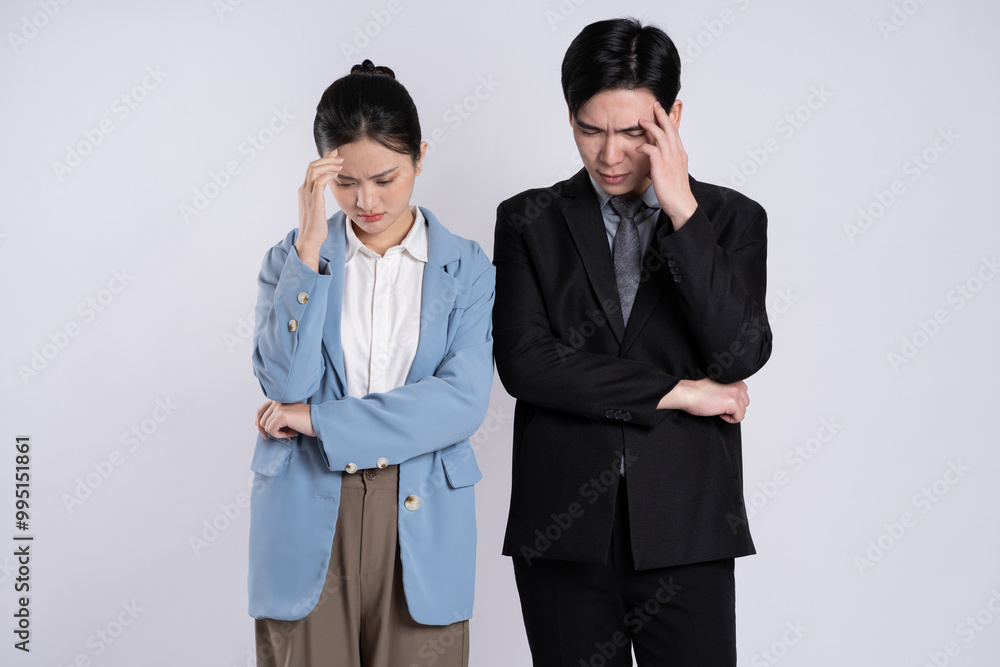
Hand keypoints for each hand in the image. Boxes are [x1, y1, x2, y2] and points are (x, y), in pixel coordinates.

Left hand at [255, 400, 315, 438]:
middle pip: (261, 421)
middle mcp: (277, 401)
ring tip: (291, 431)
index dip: (259, 424)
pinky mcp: (281, 415)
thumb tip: (256, 423)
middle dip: (271, 431)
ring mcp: (278, 407)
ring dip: (278, 433)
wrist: (320, 421)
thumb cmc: (307, 420)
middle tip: (285, 433)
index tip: (264, 433)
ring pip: (266, 427)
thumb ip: (273, 416)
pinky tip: (292, 432)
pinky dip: (281, 435)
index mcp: (278, 399)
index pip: (260, 411)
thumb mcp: (288, 415)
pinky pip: (272, 431)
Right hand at [296, 149, 342, 269]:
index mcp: (304, 191)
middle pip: (312, 166)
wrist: (310, 240)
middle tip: (339, 156)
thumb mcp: (317, 207)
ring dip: (328, 164)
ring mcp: (307, 195)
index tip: (335, 156)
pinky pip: (319, 182)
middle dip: (326, 158)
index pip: (312, 169)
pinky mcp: (314, 201)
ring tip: (340, 163)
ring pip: (314, 171)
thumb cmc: (316, 226)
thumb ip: (319, 196)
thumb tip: (328, 189)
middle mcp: (304, 190)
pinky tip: (337, 175)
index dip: (323, 160)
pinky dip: (328, 175)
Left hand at [636, 101, 697, 228]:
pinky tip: (638, 148)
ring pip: (661, 136)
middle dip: (662, 116)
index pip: (674, 134)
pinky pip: (652, 150)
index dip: (668, 122)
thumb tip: (651, 167)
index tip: (661, 113)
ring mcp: (670, 160)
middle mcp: (677, 154)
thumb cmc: (676, 192)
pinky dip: (645, 146)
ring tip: (641, 120)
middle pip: (670, 129)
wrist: (681, 204)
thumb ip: (662, 167)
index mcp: (680, 155)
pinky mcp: (661, 167)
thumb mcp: (671, 175)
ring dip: (651, 126)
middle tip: (655, 105)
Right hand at [658, 378, 749, 422]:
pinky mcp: (733, 403)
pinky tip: (718, 413)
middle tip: (718, 405)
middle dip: (733, 407)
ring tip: (718, 408)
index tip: (719, 400)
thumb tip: (734, 400)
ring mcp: (736, 393)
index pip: (743, 394)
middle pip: (745, 403)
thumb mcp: (718, 386)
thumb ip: (729, 389)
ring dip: (731, 413)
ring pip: (743, 410)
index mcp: (733, 378)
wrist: (688, 393)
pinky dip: (729, 419)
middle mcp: (737, 384)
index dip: (731, 400)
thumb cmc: (697, 391)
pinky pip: (739, 417)